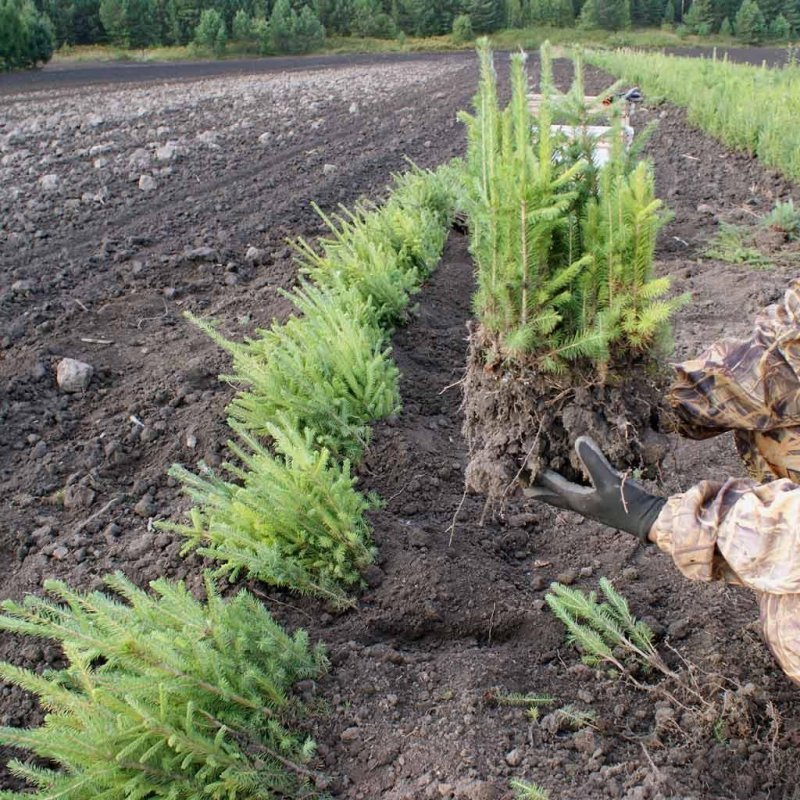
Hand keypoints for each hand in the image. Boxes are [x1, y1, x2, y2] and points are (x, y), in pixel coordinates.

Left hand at [525, 436, 665, 539]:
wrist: (649, 520)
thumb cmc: (627, 502)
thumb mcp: (609, 479)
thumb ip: (594, 460)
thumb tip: (578, 439)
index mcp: (578, 501)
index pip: (553, 486)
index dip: (540, 476)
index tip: (526, 468)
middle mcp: (582, 506)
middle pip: (555, 498)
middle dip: (540, 493)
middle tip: (525, 490)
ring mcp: (592, 507)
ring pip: (566, 498)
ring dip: (554, 492)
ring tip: (543, 488)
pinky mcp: (601, 505)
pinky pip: (578, 496)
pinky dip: (569, 490)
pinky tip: (575, 486)